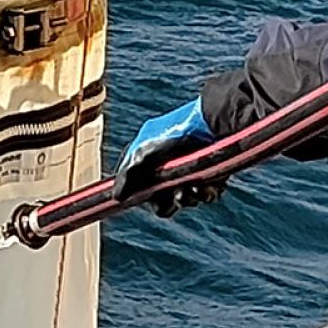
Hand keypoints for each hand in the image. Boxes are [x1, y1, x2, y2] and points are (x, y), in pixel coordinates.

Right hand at [113, 96, 219, 213]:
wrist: (210, 125)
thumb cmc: (173, 135)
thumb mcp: (142, 153)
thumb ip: (127, 176)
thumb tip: (116, 197)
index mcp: (149, 161)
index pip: (140, 187)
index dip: (142, 196)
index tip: (145, 199)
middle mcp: (168, 167)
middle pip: (162, 200)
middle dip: (168, 202)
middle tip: (175, 196)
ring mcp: (190, 172)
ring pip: (184, 200)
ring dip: (187, 198)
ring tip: (191, 188)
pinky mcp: (211, 176)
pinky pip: (205, 195)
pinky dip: (205, 194)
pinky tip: (204, 186)